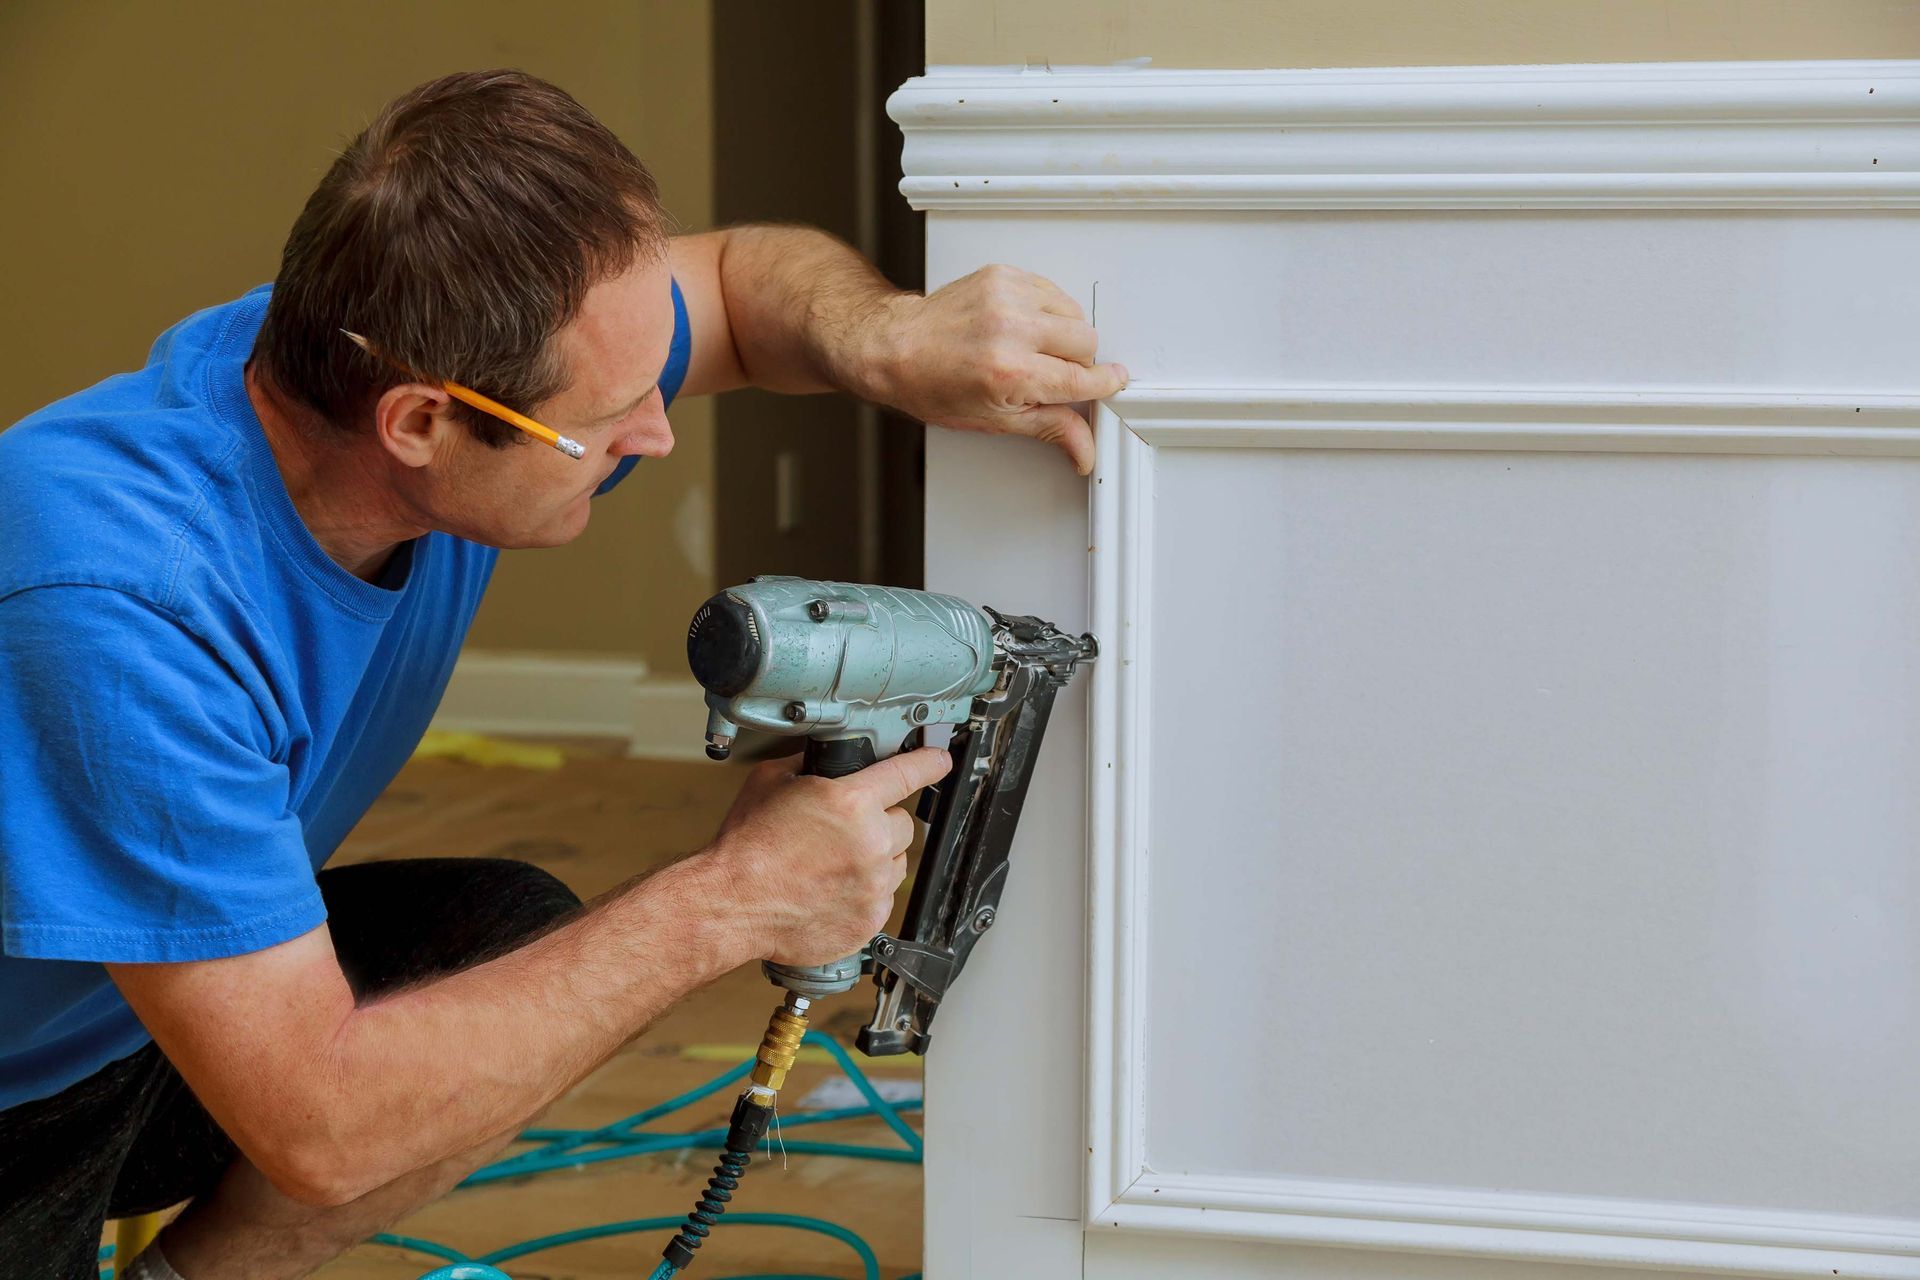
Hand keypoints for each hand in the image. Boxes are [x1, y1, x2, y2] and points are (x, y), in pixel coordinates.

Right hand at [701, 747, 952, 965]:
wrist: (732, 903)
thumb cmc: (747, 848)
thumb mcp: (770, 782)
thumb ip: (807, 766)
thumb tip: (823, 759)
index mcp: (851, 802)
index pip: (909, 773)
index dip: (928, 763)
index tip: (939, 761)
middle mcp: (871, 843)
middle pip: (904, 822)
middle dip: (882, 821)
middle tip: (846, 830)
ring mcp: (873, 885)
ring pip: (897, 862)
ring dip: (876, 858)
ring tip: (834, 864)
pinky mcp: (870, 919)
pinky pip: (882, 898)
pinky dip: (864, 893)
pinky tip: (831, 890)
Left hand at [869, 265, 1127, 475]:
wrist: (896, 347)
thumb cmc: (933, 386)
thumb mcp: (994, 420)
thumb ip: (1050, 428)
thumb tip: (1085, 449)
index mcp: (1009, 371)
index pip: (1081, 378)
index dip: (1101, 384)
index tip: (1110, 383)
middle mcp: (1010, 328)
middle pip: (1086, 341)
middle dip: (1076, 361)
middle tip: (1047, 373)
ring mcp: (1006, 296)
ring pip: (1073, 313)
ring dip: (1062, 333)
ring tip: (1031, 349)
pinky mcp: (1003, 274)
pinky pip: (1051, 291)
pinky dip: (1045, 310)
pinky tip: (1021, 326)